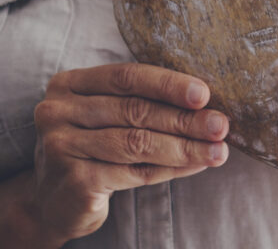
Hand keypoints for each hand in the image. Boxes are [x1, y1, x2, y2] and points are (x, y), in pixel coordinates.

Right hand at [31, 63, 228, 244]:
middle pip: (135, 110)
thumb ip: (142, 103)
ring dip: (185, 147)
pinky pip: (135, 173)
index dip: (168, 84)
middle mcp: (58, 111)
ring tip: (218, 151)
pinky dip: (171, 169)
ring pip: (138, 143)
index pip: (126, 76)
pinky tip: (196, 166)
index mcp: (70, 84)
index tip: (204, 94)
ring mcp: (62, 147)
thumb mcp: (107, 117)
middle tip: (220, 125)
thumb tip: (204, 104)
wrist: (56, 200)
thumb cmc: (94, 148)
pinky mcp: (75, 181)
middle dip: (185, 119)